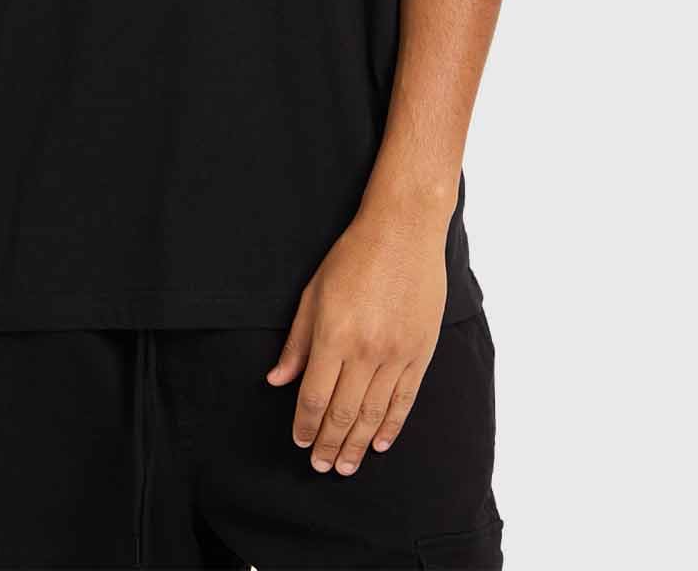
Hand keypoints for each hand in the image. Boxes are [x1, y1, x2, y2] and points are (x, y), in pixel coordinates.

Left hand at [265, 201, 448, 472]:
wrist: (404, 231)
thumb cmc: (353, 256)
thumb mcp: (313, 292)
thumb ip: (297, 342)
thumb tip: (277, 380)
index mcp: (333, 335)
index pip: (314, 396)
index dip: (305, 425)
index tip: (300, 442)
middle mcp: (365, 350)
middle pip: (343, 412)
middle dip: (329, 445)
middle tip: (321, 466)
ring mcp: (396, 353)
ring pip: (373, 413)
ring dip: (358, 445)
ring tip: (346, 466)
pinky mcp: (420, 352)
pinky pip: (404, 400)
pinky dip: (391, 425)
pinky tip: (380, 442)